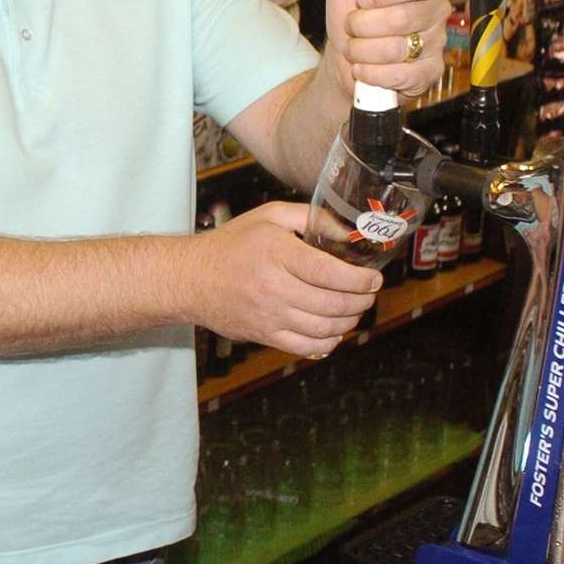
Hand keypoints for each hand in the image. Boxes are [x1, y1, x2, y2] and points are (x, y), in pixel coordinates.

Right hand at [189, 201, 380, 355]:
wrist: (190, 278)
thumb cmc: (230, 244)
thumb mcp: (269, 216)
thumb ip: (312, 218)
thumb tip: (349, 233)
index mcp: (277, 254)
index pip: (331, 274)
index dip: (361, 280)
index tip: (373, 278)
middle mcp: (274, 287)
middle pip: (334, 304)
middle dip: (361, 300)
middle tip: (367, 293)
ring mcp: (269, 315)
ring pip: (325, 328)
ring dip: (349, 321)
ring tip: (354, 310)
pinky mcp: (264, 335)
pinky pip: (306, 347)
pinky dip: (328, 342)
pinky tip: (333, 330)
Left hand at [326, 0, 451, 98]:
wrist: (343, 62)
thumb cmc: (351, 15)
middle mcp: (434, 10)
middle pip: (404, 17)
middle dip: (362, 25)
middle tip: (353, 25)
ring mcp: (436, 43)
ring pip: (398, 48)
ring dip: (362, 51)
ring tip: (358, 47)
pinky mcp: (430, 73)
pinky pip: (401, 75)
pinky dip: (371, 74)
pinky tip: (366, 69)